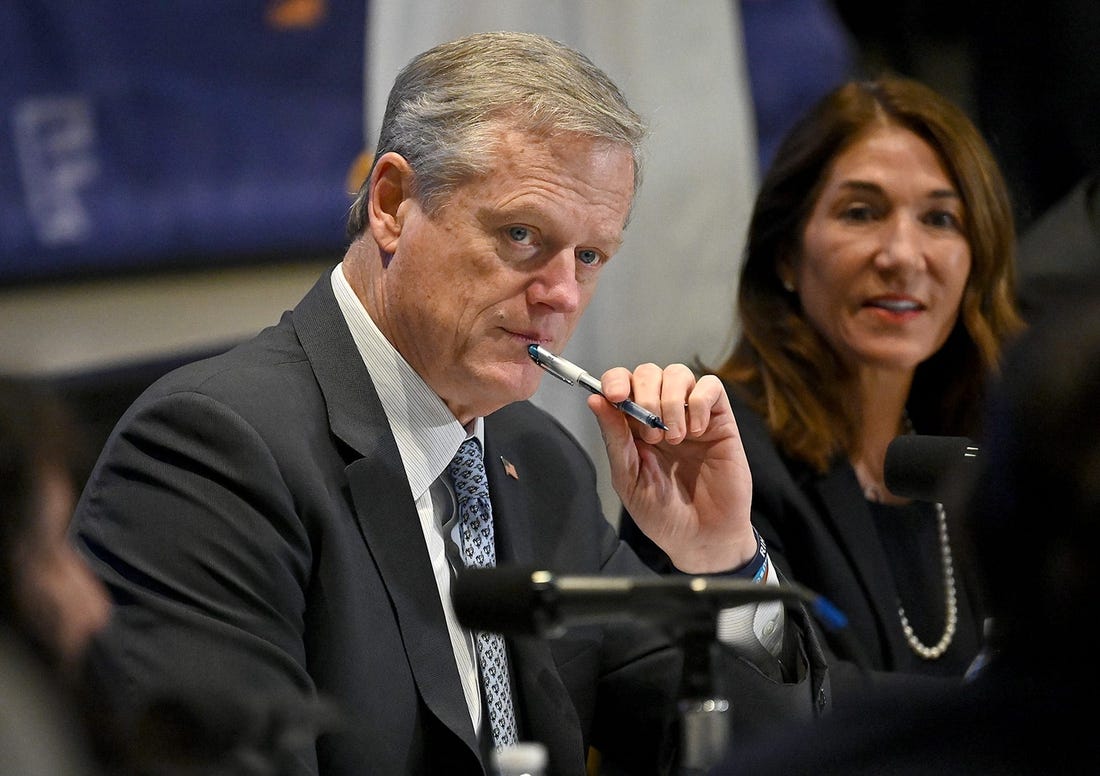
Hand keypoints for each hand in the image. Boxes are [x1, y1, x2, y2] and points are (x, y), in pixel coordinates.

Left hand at [589, 364, 754, 572]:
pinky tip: (697, 432)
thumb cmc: (663, 515)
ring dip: (671, 401)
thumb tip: (596, 399)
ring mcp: (691, 416)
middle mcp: (661, 415)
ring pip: (679, 373)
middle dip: (645, 395)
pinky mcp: (720, 421)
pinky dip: (700, 402)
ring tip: (675, 438)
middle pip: (649, 372)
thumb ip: (615, 438)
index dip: (615, 380)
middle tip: (652, 435)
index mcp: (632, 427)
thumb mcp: (629, 478)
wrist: (702, 538)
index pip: (621, 384)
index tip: (616, 397)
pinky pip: (712, 386)